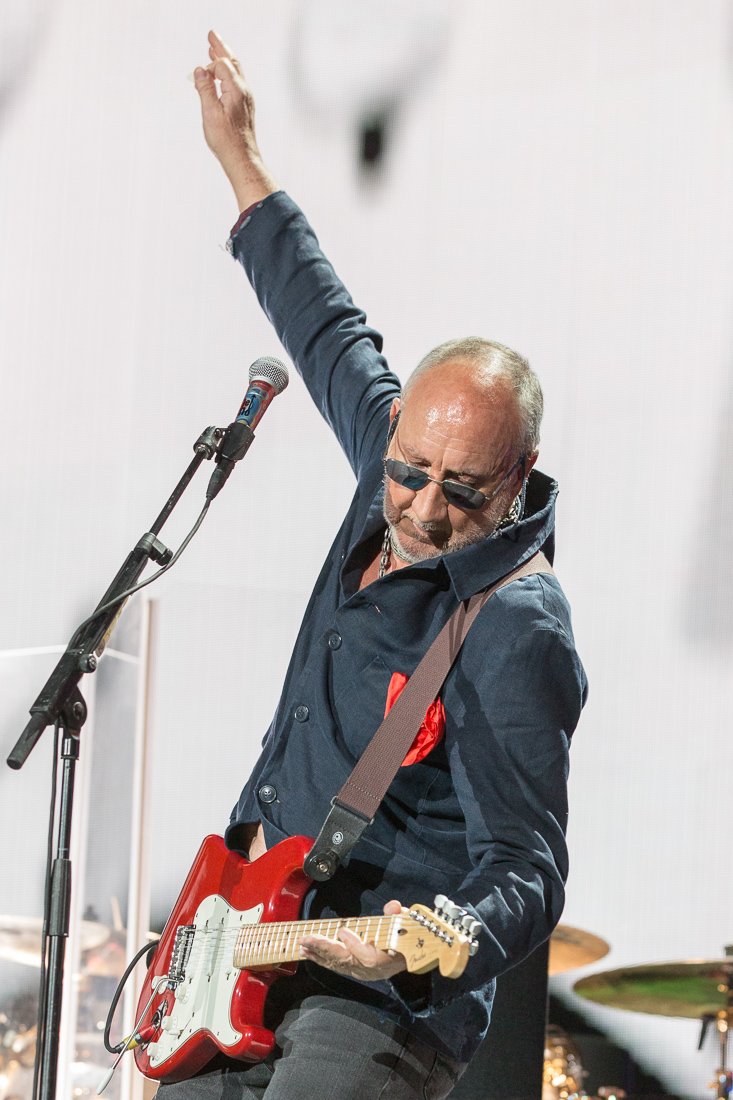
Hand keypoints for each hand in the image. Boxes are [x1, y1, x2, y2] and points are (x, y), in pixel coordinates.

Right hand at [193, 30, 276, 210]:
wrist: (242, 159)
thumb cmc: (226, 140)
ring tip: (213, 50)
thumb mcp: (210, 114)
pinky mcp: (244, 107)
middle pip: (232, 62)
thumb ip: (205, 89)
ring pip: (235, 72)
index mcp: (236, 90)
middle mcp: (244, 91)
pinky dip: (226, 73)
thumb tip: (199, 70)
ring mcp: (246, 99)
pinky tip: (220, 76)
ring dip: (223, 59)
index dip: (208, 67)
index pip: (221, 65)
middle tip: (211, 35)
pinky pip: (236, 82)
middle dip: (220, 48)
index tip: (198, 79)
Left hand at [299, 901, 407, 981]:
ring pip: (336, 964)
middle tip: (306, 939)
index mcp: (385, 959)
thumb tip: (394, 907)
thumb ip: (399, 915)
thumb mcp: (406, 922)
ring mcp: (361, 972)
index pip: (366, 956)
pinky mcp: (354, 971)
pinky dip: (321, 959)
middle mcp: (371, 970)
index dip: (353, 944)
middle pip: (345, 960)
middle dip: (324, 949)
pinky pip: (335, 966)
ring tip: (303, 946)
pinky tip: (309, 953)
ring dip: (318, 954)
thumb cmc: (405, 936)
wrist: (410, 956)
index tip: (341, 930)